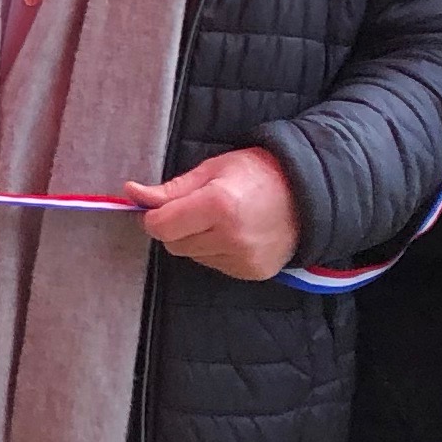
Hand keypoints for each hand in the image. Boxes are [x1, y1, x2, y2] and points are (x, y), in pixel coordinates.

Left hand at [120, 147, 300, 280]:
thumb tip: (133, 194)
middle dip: (175, 227)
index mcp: (218, 205)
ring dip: (196, 240)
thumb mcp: (213, 169)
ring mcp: (243, 258)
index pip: (160, 227)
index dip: (153, 216)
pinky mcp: (252, 272)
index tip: (159, 207)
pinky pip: (215, 265)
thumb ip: (171, 188)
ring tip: (220, 219)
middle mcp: (231, 237)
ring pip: (193, 256)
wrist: (309, 193)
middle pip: (173, 244)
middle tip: (194, 209)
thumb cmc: (258, 172)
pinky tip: (234, 233)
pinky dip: (216, 251)